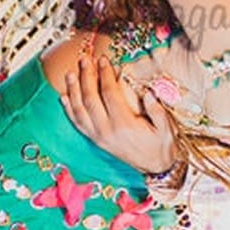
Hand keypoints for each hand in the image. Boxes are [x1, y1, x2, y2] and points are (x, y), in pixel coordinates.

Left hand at [61, 56, 177, 173]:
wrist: (155, 168)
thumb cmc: (161, 146)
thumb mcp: (165, 128)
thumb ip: (156, 110)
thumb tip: (148, 92)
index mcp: (124, 124)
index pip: (109, 93)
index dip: (105, 74)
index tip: (103, 60)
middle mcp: (107, 130)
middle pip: (90, 99)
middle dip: (86, 77)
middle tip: (84, 60)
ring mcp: (99, 137)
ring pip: (80, 111)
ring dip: (73, 91)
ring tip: (70, 74)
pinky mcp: (96, 141)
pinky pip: (78, 124)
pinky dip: (69, 110)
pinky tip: (64, 98)